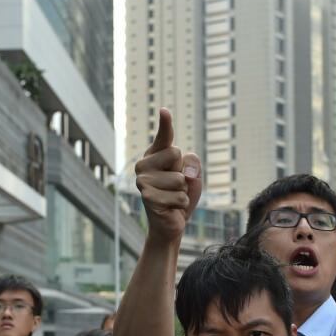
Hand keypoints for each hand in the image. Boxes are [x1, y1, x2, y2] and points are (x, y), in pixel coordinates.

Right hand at [135, 108, 201, 243]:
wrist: (171, 224)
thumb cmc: (180, 195)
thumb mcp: (192, 176)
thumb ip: (193, 164)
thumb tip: (185, 174)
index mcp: (154, 155)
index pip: (164, 136)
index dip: (165, 124)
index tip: (165, 110)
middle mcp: (144, 165)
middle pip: (176, 154)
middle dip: (183, 174)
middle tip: (174, 187)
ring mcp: (143, 181)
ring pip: (180, 179)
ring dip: (183, 192)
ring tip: (172, 198)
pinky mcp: (148, 197)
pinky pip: (179, 197)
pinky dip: (181, 204)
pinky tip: (171, 208)